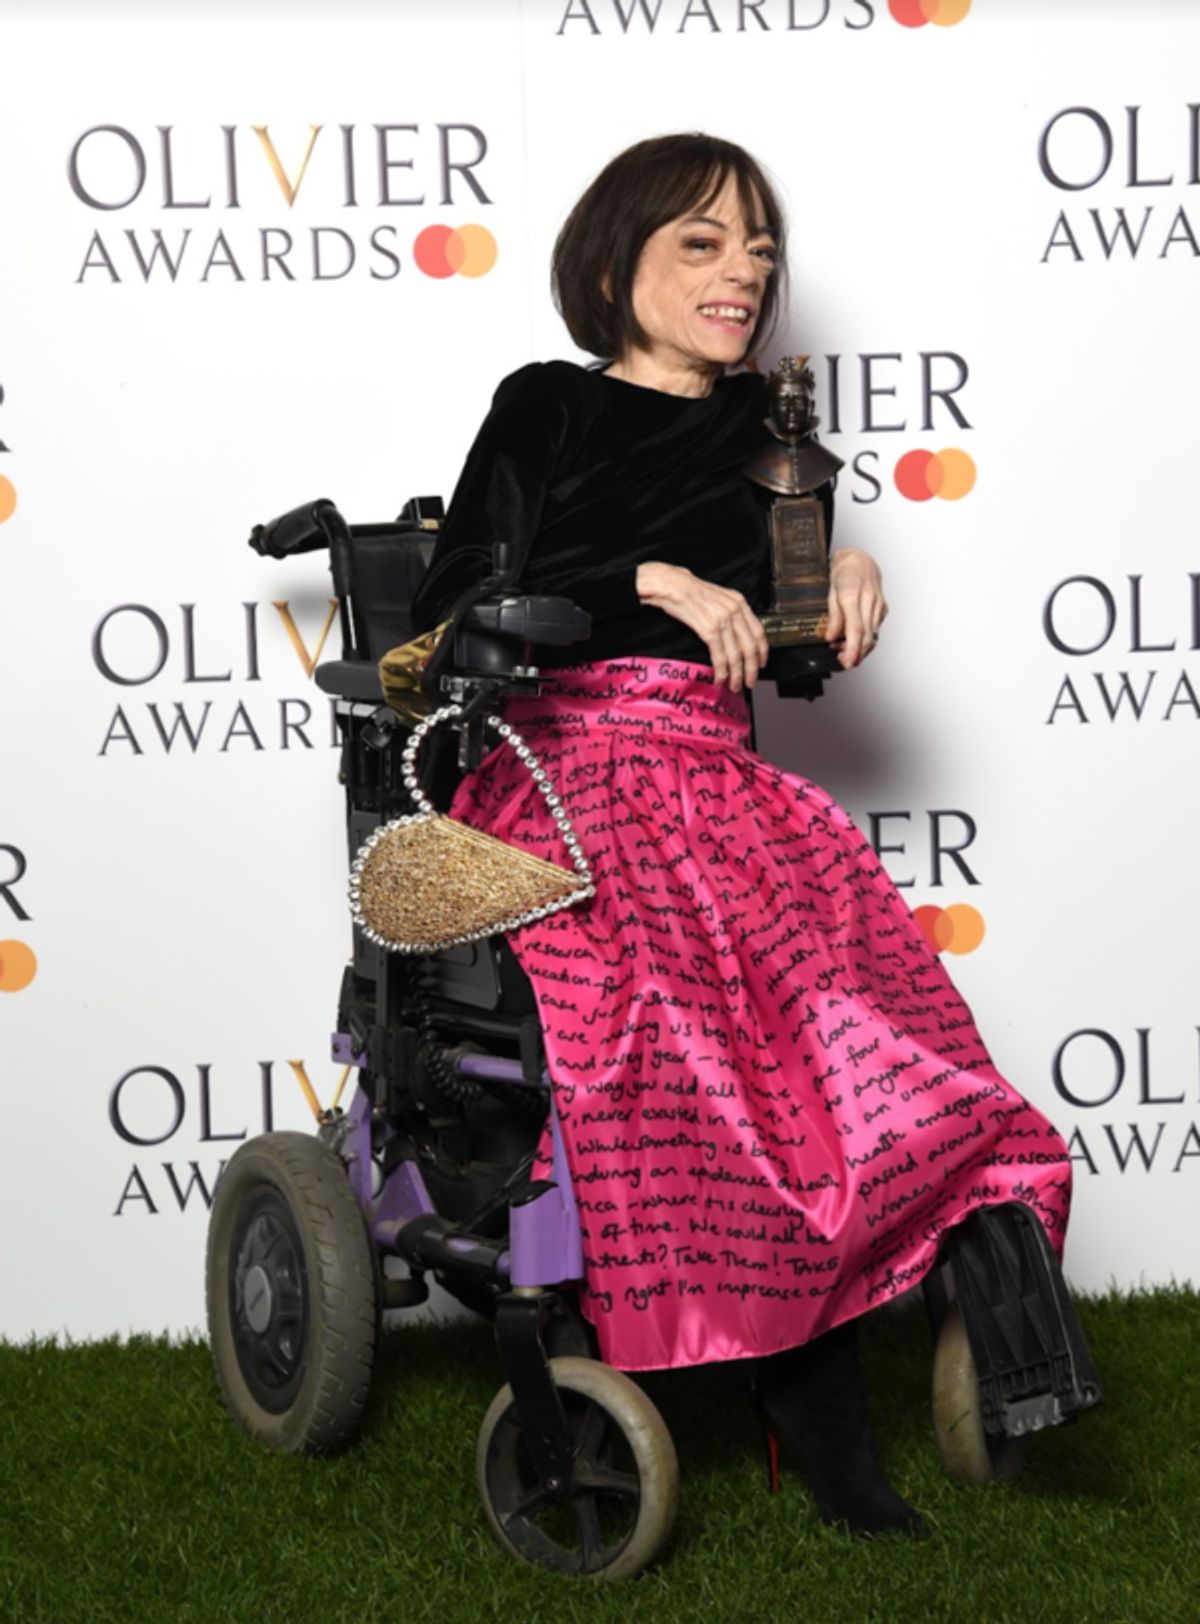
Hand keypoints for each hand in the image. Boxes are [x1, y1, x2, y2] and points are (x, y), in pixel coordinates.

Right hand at [636, 561, 769, 690]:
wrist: (672, 585)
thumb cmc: (691, 592)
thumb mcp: (718, 597)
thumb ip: (731, 612)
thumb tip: (736, 633)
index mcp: (739, 602)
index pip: (759, 631)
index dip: (762, 652)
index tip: (761, 663)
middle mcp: (734, 611)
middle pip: (750, 647)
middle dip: (752, 670)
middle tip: (751, 682)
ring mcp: (723, 620)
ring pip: (736, 655)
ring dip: (736, 675)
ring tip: (735, 686)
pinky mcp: (709, 629)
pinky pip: (720, 656)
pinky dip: (721, 671)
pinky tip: (720, 679)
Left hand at [826, 548, 887, 669]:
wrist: (861, 559)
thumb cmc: (845, 572)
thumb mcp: (830, 591)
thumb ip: (833, 616)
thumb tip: (831, 637)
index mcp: (853, 594)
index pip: (856, 628)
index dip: (852, 648)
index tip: (848, 661)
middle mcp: (869, 600)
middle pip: (866, 635)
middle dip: (856, 654)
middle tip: (843, 662)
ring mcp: (879, 604)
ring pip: (873, 635)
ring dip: (859, 648)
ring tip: (843, 650)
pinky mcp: (883, 608)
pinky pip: (875, 628)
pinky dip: (865, 638)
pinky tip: (852, 639)